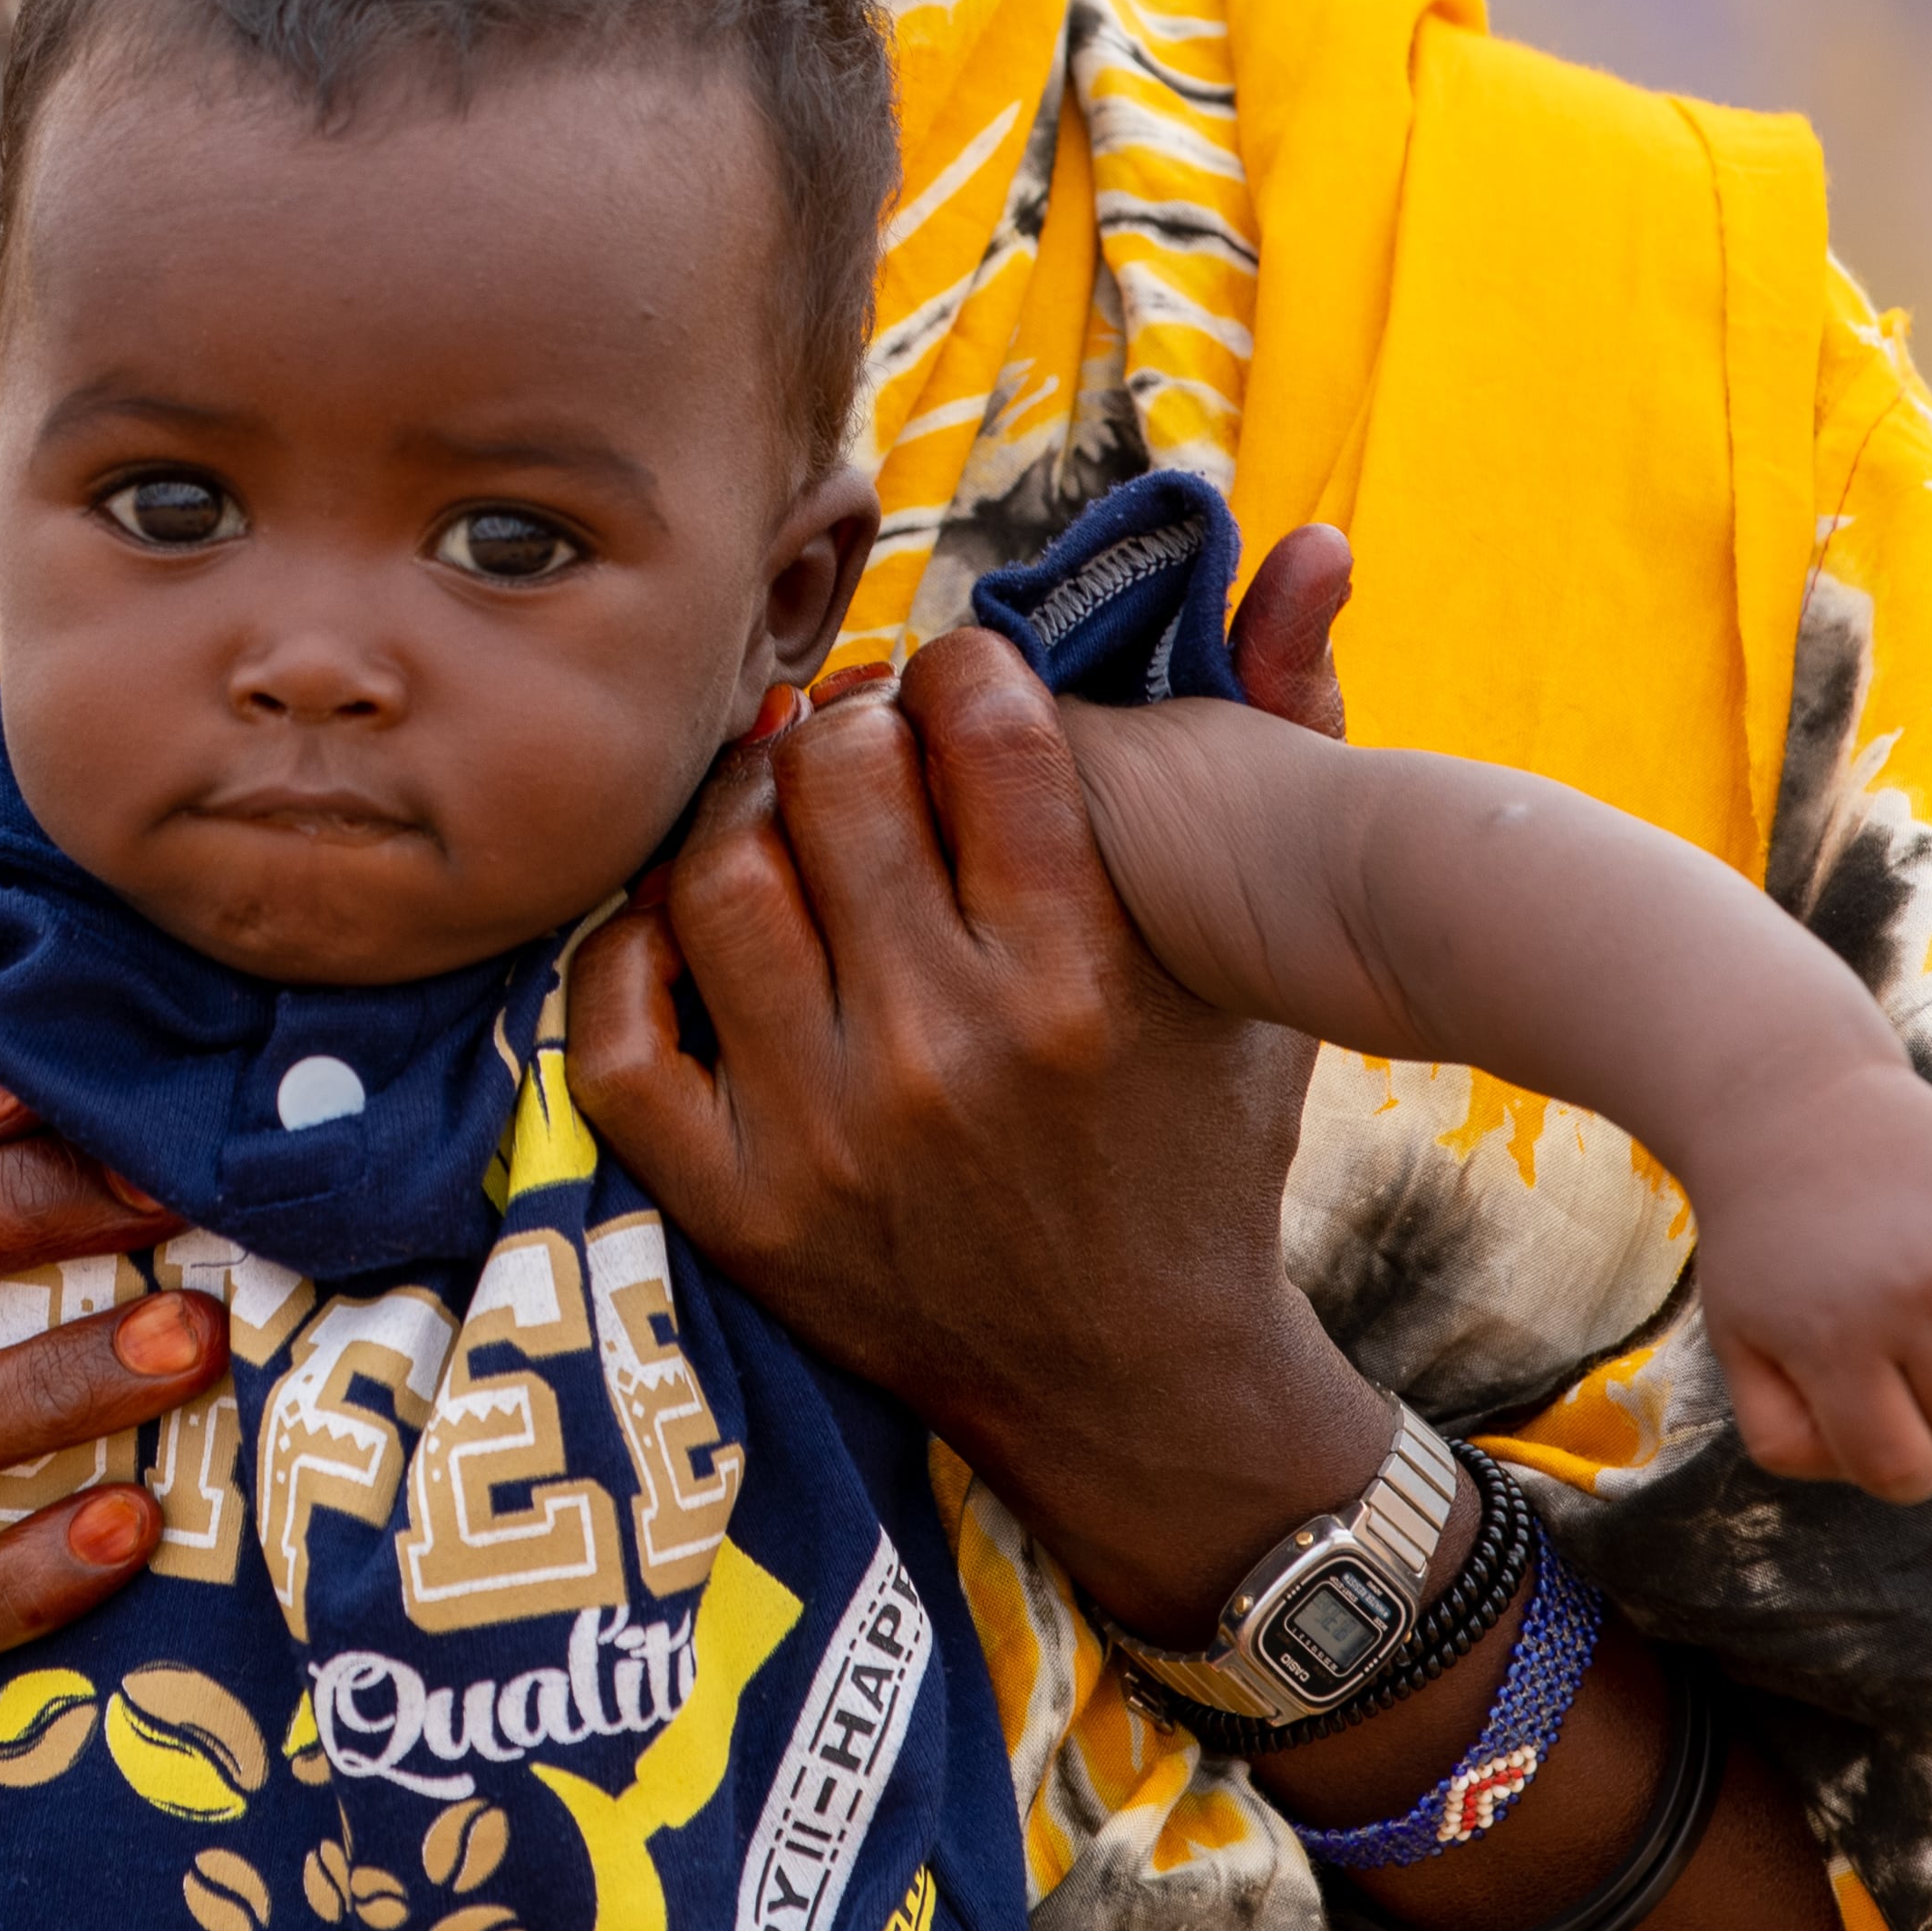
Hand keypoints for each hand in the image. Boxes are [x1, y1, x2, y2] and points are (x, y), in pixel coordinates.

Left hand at [564, 619, 1380, 1637]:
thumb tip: (1314, 540)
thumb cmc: (1199, 1142)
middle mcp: (954, 1057)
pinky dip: (631, 948)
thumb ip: (1289, 739)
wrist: (1141, 1391)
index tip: (960, 685)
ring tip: (778, 809)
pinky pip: (617, 1032)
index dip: (959, 667)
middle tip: (860, 740)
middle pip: (834, 782)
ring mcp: (831, 1142)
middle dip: (847, 725)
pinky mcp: (741, 1214)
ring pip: (716, 881)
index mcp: (1086, 982)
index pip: (984, 727)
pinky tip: (691, 919)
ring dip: (738, 811)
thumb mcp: (1262, 967)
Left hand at [1686, 1061, 1931, 1502]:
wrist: (1793, 1102)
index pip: (1902, 1468)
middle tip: (1876, 1345)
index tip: (1875, 1440)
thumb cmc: (1765, 1240)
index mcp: (1836, 1332)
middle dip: (1923, 1407)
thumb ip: (1785, 1436)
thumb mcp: (1736, 1340)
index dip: (1891, 1470)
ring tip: (1914, 1308)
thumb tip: (1894, 1478)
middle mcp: (1918, 1288)